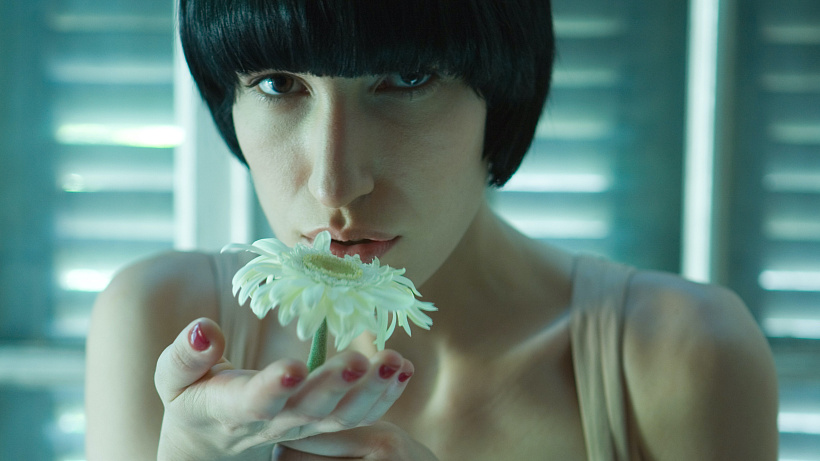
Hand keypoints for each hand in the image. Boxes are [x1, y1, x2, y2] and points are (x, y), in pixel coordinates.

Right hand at [154, 318, 414, 460]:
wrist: (213, 441)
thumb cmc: (192, 398)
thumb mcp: (173, 378)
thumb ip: (185, 355)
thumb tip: (204, 330)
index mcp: (233, 409)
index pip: (254, 402)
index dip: (273, 388)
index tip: (293, 367)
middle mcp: (275, 421)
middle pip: (308, 410)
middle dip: (335, 385)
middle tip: (358, 359)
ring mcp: (305, 424)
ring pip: (342, 417)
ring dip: (373, 391)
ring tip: (396, 362)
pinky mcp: (325, 421)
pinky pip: (360, 415)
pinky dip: (384, 395)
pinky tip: (403, 369)